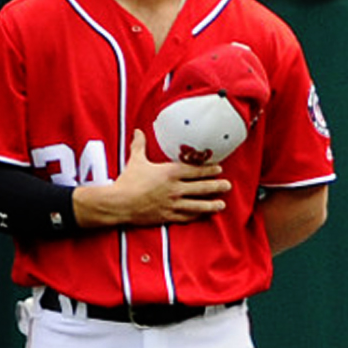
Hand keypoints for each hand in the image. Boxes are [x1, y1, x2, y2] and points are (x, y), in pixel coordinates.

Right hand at [77, 131, 231, 226]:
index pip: (195, 171)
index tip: (219, 169)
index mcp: (170, 173)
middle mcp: (175, 188)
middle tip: (228, 185)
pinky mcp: (167, 216)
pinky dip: (196, 215)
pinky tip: (203, 215)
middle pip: (201, 187)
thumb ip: (139, 145)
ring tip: (222, 204)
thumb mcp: (136, 160)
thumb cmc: (128, 181)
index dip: (209, 170)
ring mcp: (173, 204)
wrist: (119, 203)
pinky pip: (186, 216)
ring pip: (197, 204)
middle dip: (216, 186)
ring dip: (211, 204)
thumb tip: (138, 131)